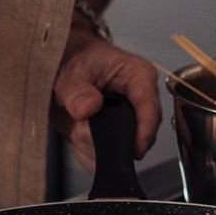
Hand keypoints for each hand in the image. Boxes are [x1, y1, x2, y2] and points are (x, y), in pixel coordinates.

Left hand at [49, 26, 160, 170]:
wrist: (64, 63)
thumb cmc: (75, 58)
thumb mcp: (70, 71)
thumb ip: (76, 91)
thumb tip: (89, 107)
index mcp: (139, 75)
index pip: (151, 109)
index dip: (143, 132)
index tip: (133, 149)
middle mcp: (140, 100)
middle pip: (137, 135)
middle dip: (105, 139)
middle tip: (80, 129)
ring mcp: (131, 119)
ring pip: (119, 149)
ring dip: (92, 145)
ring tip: (75, 125)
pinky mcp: (118, 133)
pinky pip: (106, 156)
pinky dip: (87, 151)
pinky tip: (77, 134)